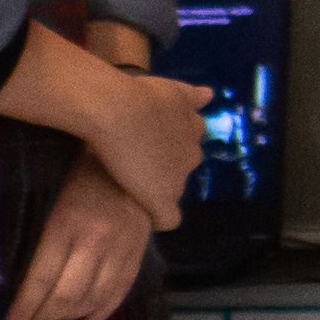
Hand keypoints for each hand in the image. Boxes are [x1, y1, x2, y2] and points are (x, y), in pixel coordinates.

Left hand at [3, 154, 150, 319]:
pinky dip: (104, 311)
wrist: (135, 154)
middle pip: (68, 294)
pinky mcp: (140, 250)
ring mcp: (123, 247)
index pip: (43, 278)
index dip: (26, 306)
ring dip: (70, 315)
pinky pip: (122, 290)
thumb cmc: (82, 172)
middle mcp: (97, 240)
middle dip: (44, 315)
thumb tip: (26, 276)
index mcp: (68, 223)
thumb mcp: (54, 198)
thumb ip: (43, 235)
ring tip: (53, 319)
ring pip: (94, 297)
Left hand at [78, 68, 209, 228]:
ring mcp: (190, 122)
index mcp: (182, 175)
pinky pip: (200, 97)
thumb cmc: (123, 156)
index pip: (176, 188)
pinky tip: (204, 96)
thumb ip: (166, 213)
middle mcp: (194, 150)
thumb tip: (170, 223)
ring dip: (182, 131)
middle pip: (186, 159)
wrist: (116, 113)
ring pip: (195, 130)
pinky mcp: (183, 96)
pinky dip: (201, 98)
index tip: (137, 183)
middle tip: (138, 155)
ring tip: (155, 128)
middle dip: (168, 159)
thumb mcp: (149, 197)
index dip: (158, 187)